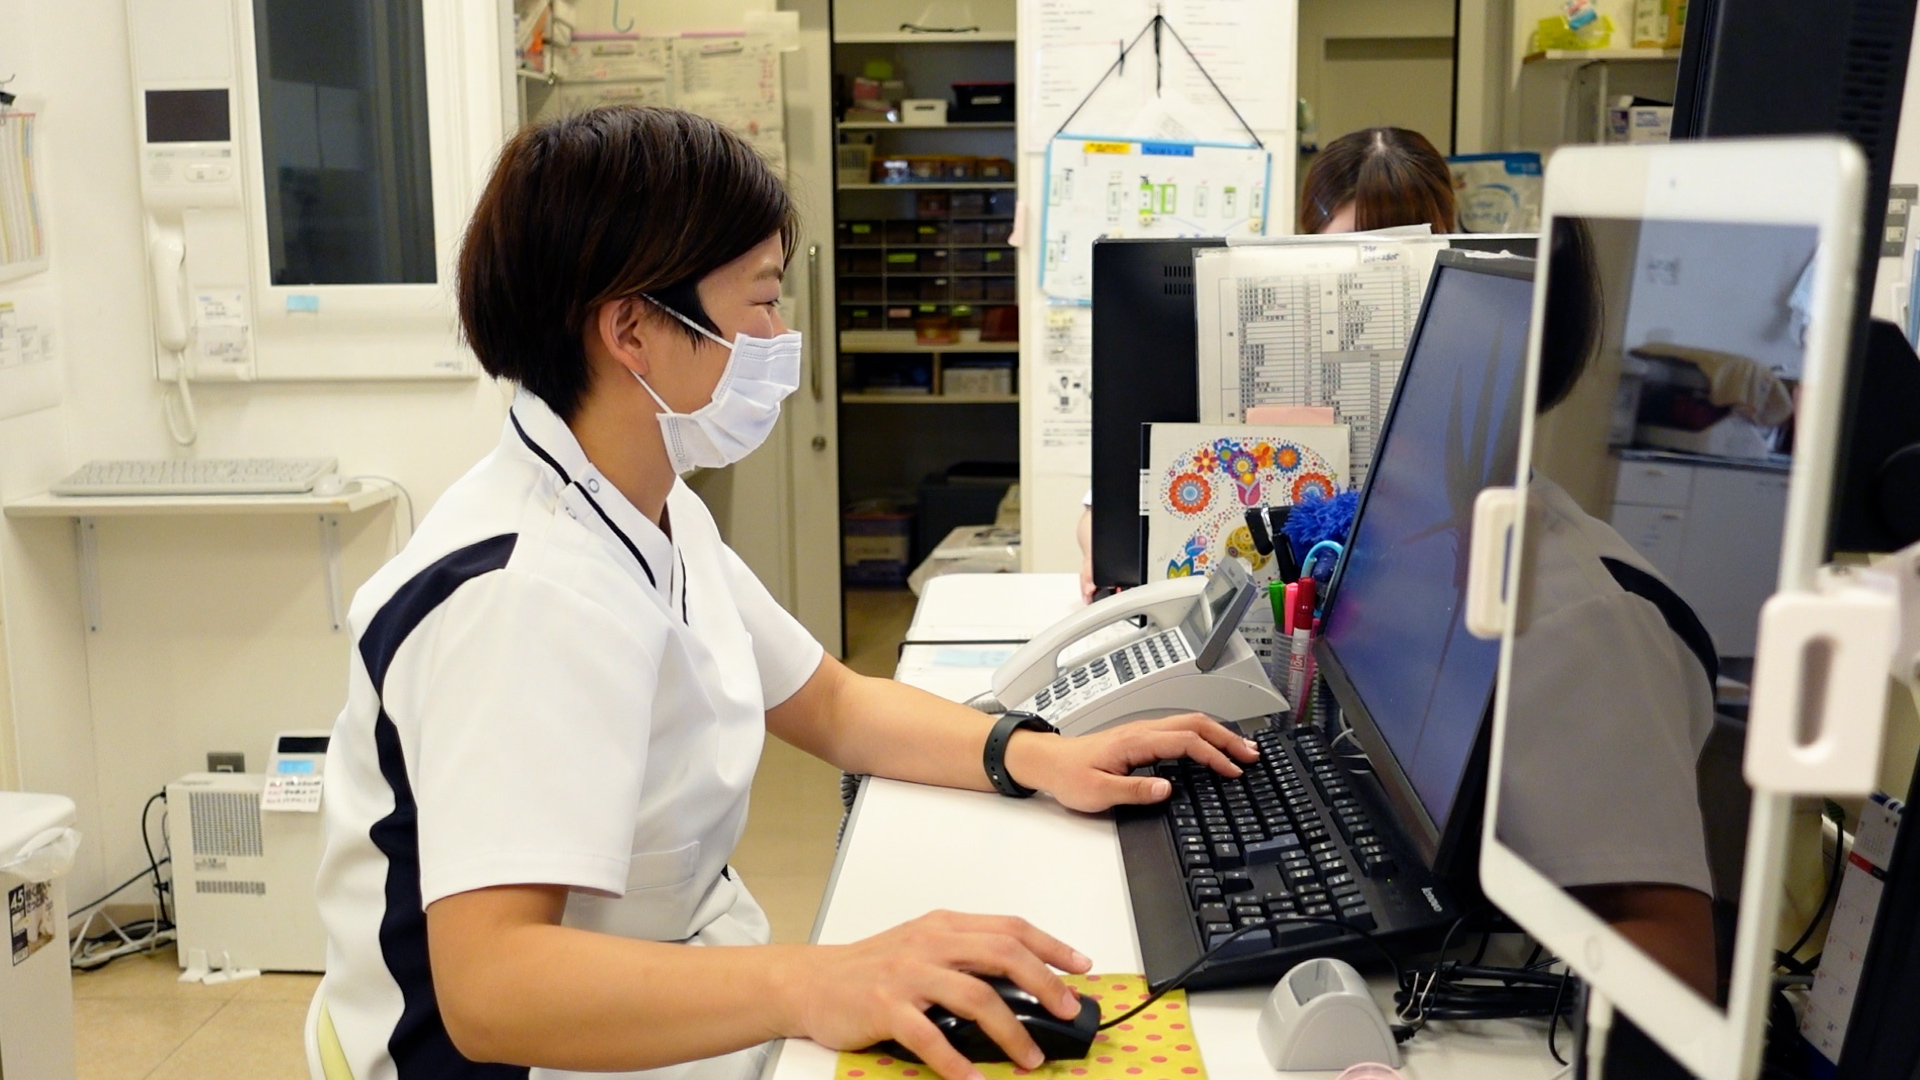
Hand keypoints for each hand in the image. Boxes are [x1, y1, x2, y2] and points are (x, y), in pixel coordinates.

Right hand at [784, 910, 1092, 1079]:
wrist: (810, 982)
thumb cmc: (869, 969)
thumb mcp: (921, 948)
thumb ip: (964, 957)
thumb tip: (1023, 984)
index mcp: (944, 926)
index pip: (1010, 928)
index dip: (1052, 945)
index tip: (1081, 966)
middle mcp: (931, 943)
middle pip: (1004, 954)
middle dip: (1046, 984)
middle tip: (1067, 1011)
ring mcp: (908, 974)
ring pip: (976, 996)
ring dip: (1011, 1031)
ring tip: (1029, 1058)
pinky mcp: (886, 1006)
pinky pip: (930, 1037)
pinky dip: (955, 1063)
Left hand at [1005, 713, 1257, 812]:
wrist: (1048, 762)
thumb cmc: (1069, 775)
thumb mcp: (1099, 792)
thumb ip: (1135, 790)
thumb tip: (1168, 788)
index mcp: (1136, 741)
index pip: (1186, 742)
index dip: (1214, 756)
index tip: (1233, 771)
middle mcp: (1143, 730)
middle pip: (1195, 724)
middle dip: (1227, 738)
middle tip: (1252, 755)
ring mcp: (1143, 731)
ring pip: (1190, 723)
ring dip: (1218, 734)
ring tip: (1241, 749)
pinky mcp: (1141, 738)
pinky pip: (1180, 730)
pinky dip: (1204, 736)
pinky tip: (1212, 747)